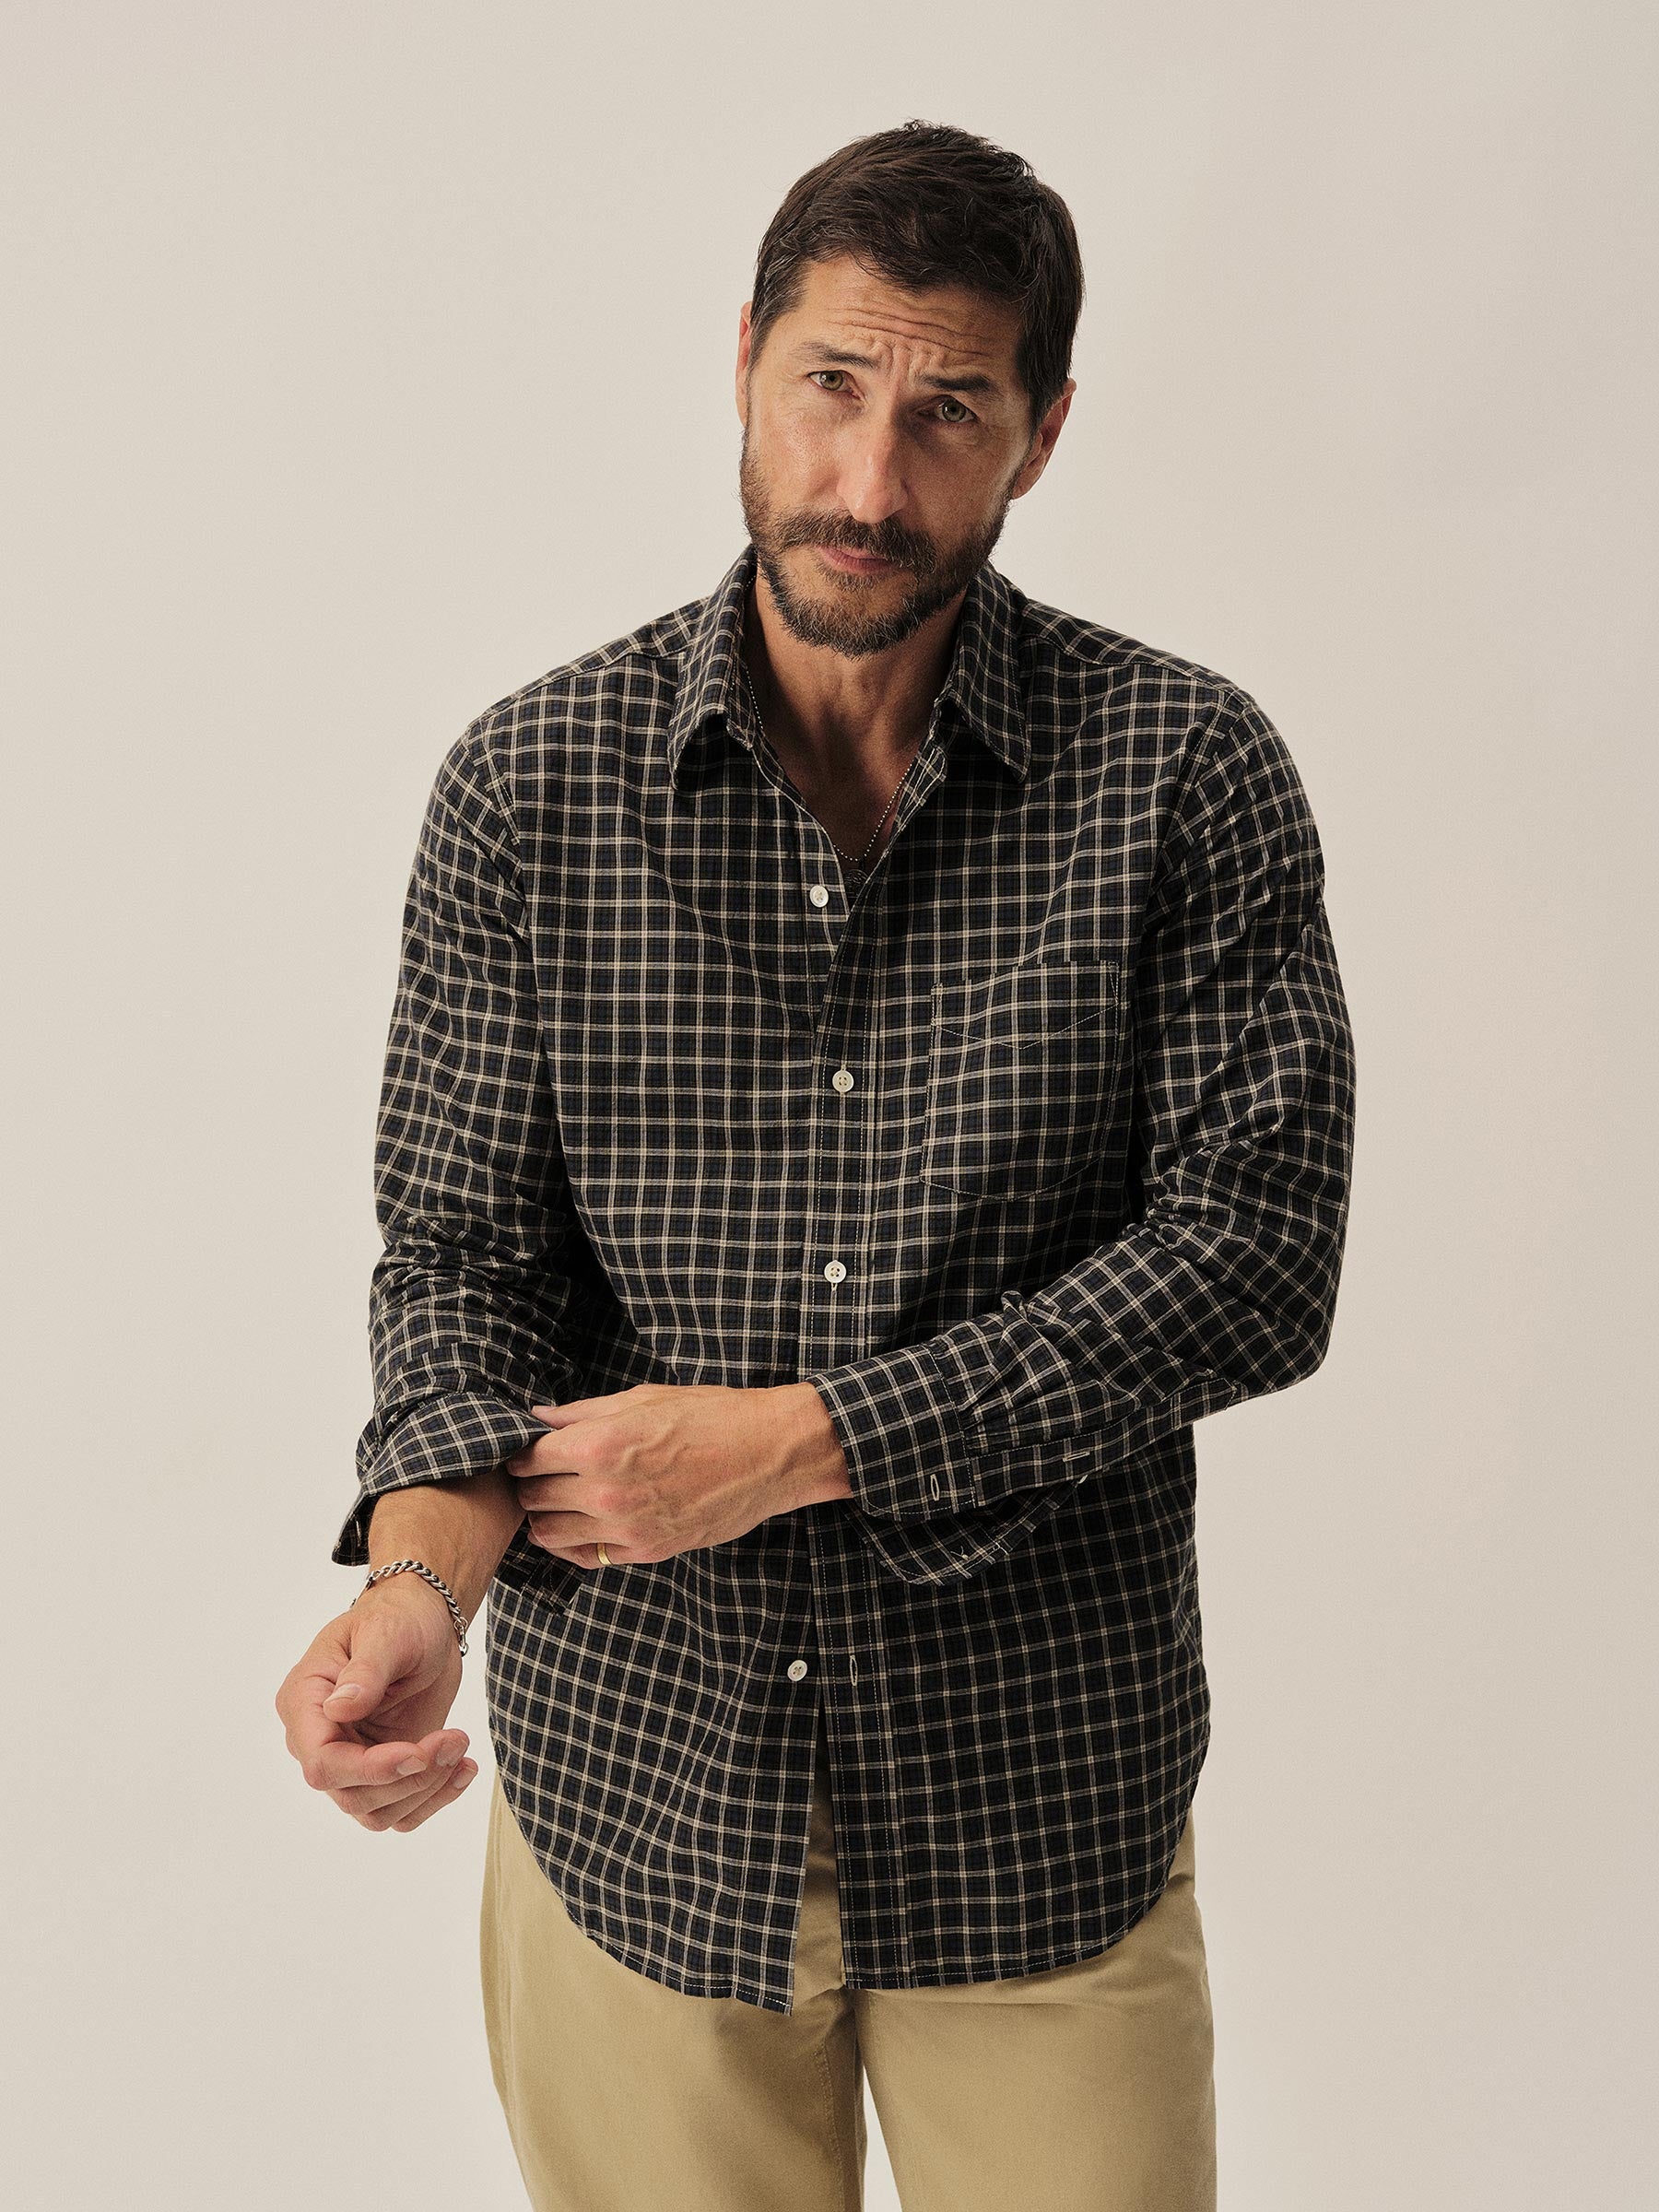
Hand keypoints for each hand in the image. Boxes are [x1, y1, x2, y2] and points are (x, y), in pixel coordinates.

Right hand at [275, 1577, 479, 1832]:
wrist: (426, 1625)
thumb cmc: (399, 1619)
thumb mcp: (387, 1634)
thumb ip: (365, 1671)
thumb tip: (338, 1707)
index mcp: (305, 1702)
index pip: (322, 1762)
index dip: (369, 1769)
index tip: (417, 1753)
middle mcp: (321, 1740)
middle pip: (351, 1795)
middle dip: (409, 1778)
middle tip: (454, 1740)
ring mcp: (351, 1760)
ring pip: (377, 1813)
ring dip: (426, 1789)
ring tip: (459, 1744)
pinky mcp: (384, 1773)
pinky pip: (401, 1812)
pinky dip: (436, 1799)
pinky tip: (462, 1768)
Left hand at [505, 1380, 849, 1568]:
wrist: (770, 1454)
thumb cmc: (711, 1416)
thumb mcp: (642, 1399)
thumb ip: (583, 1412)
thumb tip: (539, 1417)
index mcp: (600, 1444)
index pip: (529, 1459)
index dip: (522, 1454)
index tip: (526, 1452)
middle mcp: (606, 1490)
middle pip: (534, 1497)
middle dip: (529, 1485)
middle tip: (538, 1476)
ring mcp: (626, 1526)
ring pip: (550, 1534)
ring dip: (545, 1518)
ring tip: (557, 1502)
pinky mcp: (647, 1551)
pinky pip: (587, 1557)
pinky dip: (575, 1543)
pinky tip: (580, 1525)